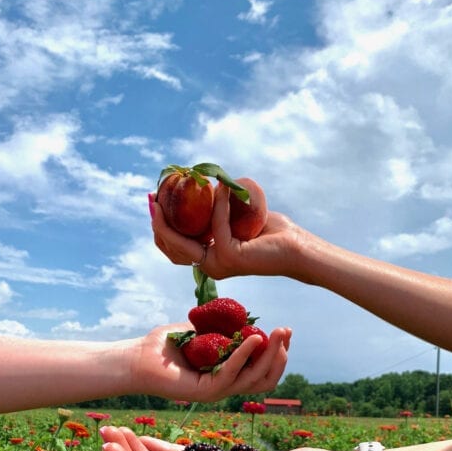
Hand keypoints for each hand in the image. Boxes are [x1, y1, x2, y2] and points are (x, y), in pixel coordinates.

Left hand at [132, 323, 290, 402]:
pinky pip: (231, 374)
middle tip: (287, 331)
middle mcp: (225, 386)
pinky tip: (253, 338)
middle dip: (280, 354)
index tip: (284, 331)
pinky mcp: (205, 392)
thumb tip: (244, 319)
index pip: (262, 370)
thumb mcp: (202, 331)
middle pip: (265, 378)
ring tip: (278, 333)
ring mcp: (216, 392)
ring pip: (254, 379)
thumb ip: (223, 328)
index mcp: (227, 375)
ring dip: (269, 355)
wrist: (138, 358)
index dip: (277, 353)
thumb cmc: (165, 345)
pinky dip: (245, 356)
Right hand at [151, 181, 306, 280]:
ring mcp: (218, 265)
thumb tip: (205, 184)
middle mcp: (210, 267)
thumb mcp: (237, 217)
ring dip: (172, 216)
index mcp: (209, 260)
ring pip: (184, 241)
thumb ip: (220, 209)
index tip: (155, 202)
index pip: (175, 248)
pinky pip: (216, 224)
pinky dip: (218, 204)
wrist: (297, 247)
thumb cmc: (272, 232)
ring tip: (167, 194)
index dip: (161, 227)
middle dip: (158, 223)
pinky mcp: (230, 257)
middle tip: (154, 198)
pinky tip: (221, 188)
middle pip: (172, 247)